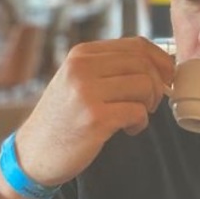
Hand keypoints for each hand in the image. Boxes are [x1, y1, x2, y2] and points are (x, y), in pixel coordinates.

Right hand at [11, 36, 173, 186]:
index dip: (161, 61)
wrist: (33, 154)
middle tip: (150, 104)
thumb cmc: (64, 118)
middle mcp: (82, 68)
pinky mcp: (94, 118)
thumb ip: (111, 68)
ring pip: (145, 85)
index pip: (137, 44)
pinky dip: (141, 123)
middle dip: (158, 85)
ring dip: (149, 105)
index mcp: (82, 54)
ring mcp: (87, 92)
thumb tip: (161, 64)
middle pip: (144, 64)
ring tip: (135, 117)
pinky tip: (128, 129)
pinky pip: (138, 112)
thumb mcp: (80, 81)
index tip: (166, 77)